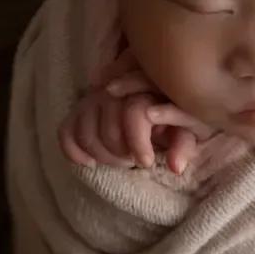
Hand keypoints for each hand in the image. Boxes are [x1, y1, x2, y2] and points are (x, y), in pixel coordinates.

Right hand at [59, 49, 214, 174]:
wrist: (157, 92)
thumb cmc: (175, 111)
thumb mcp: (188, 125)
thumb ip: (182, 143)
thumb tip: (175, 166)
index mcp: (146, 87)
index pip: (134, 113)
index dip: (138, 142)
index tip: (146, 162)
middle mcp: (116, 88)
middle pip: (108, 127)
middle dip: (120, 153)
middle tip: (133, 161)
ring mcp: (94, 97)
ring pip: (86, 131)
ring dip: (101, 154)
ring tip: (119, 160)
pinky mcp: (79, 108)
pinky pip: (66, 131)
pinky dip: (74, 150)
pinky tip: (90, 162)